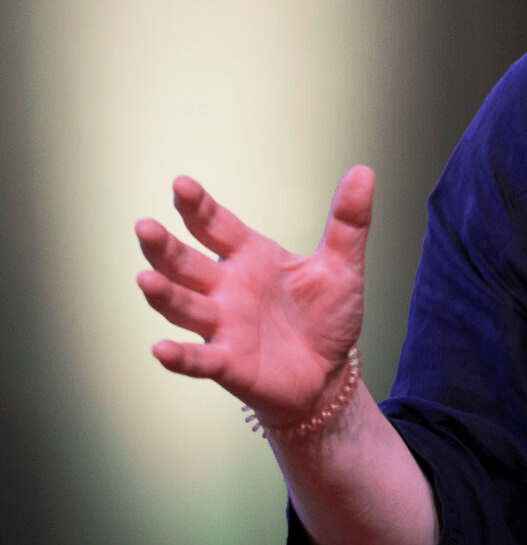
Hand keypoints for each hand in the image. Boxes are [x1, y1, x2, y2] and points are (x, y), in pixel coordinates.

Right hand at [135, 167, 372, 426]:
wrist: (329, 373)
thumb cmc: (327, 316)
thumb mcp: (342, 265)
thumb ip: (348, 221)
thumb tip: (363, 171)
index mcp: (250, 257)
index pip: (216, 225)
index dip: (197, 206)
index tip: (180, 184)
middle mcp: (227, 288)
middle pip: (186, 263)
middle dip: (164, 247)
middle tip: (144, 227)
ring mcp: (223, 326)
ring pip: (184, 306)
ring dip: (163, 294)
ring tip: (144, 279)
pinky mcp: (229, 363)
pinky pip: (199, 360)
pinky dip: (180, 356)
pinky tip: (160, 349)